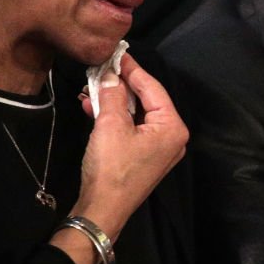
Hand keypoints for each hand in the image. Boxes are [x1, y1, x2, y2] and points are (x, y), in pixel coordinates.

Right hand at [71, 53, 187, 240]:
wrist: (102, 210)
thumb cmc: (111, 168)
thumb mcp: (110, 125)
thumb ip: (112, 94)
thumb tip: (110, 74)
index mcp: (172, 127)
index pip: (153, 88)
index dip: (133, 69)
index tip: (118, 53)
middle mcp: (171, 136)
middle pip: (146, 100)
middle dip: (121, 85)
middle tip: (102, 68)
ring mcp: (158, 148)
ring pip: (136, 114)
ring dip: (113, 101)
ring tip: (91, 87)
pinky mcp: (143, 157)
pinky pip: (131, 128)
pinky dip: (113, 118)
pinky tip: (91, 107)